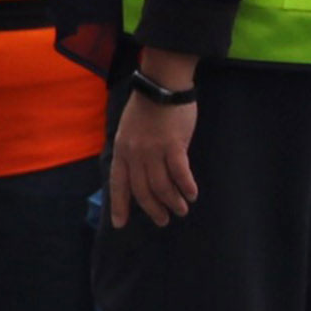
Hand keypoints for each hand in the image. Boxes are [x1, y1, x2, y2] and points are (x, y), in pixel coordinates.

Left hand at [107, 58, 198, 227]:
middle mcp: (135, 154)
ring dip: (172, 201)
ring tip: (180, 210)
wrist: (161, 86)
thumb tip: (141, 174)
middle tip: (162, 220)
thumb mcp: (128, 131)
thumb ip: (133, 153)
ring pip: (161, 186)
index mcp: (121, 151)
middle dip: (152, 209)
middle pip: (142, 190)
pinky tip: (191, 194)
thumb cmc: (146, 108)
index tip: (120, 224)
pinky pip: (179, 173)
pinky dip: (186, 186)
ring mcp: (153, 151)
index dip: (119, 205)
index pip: (118, 184)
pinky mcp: (174, 146)